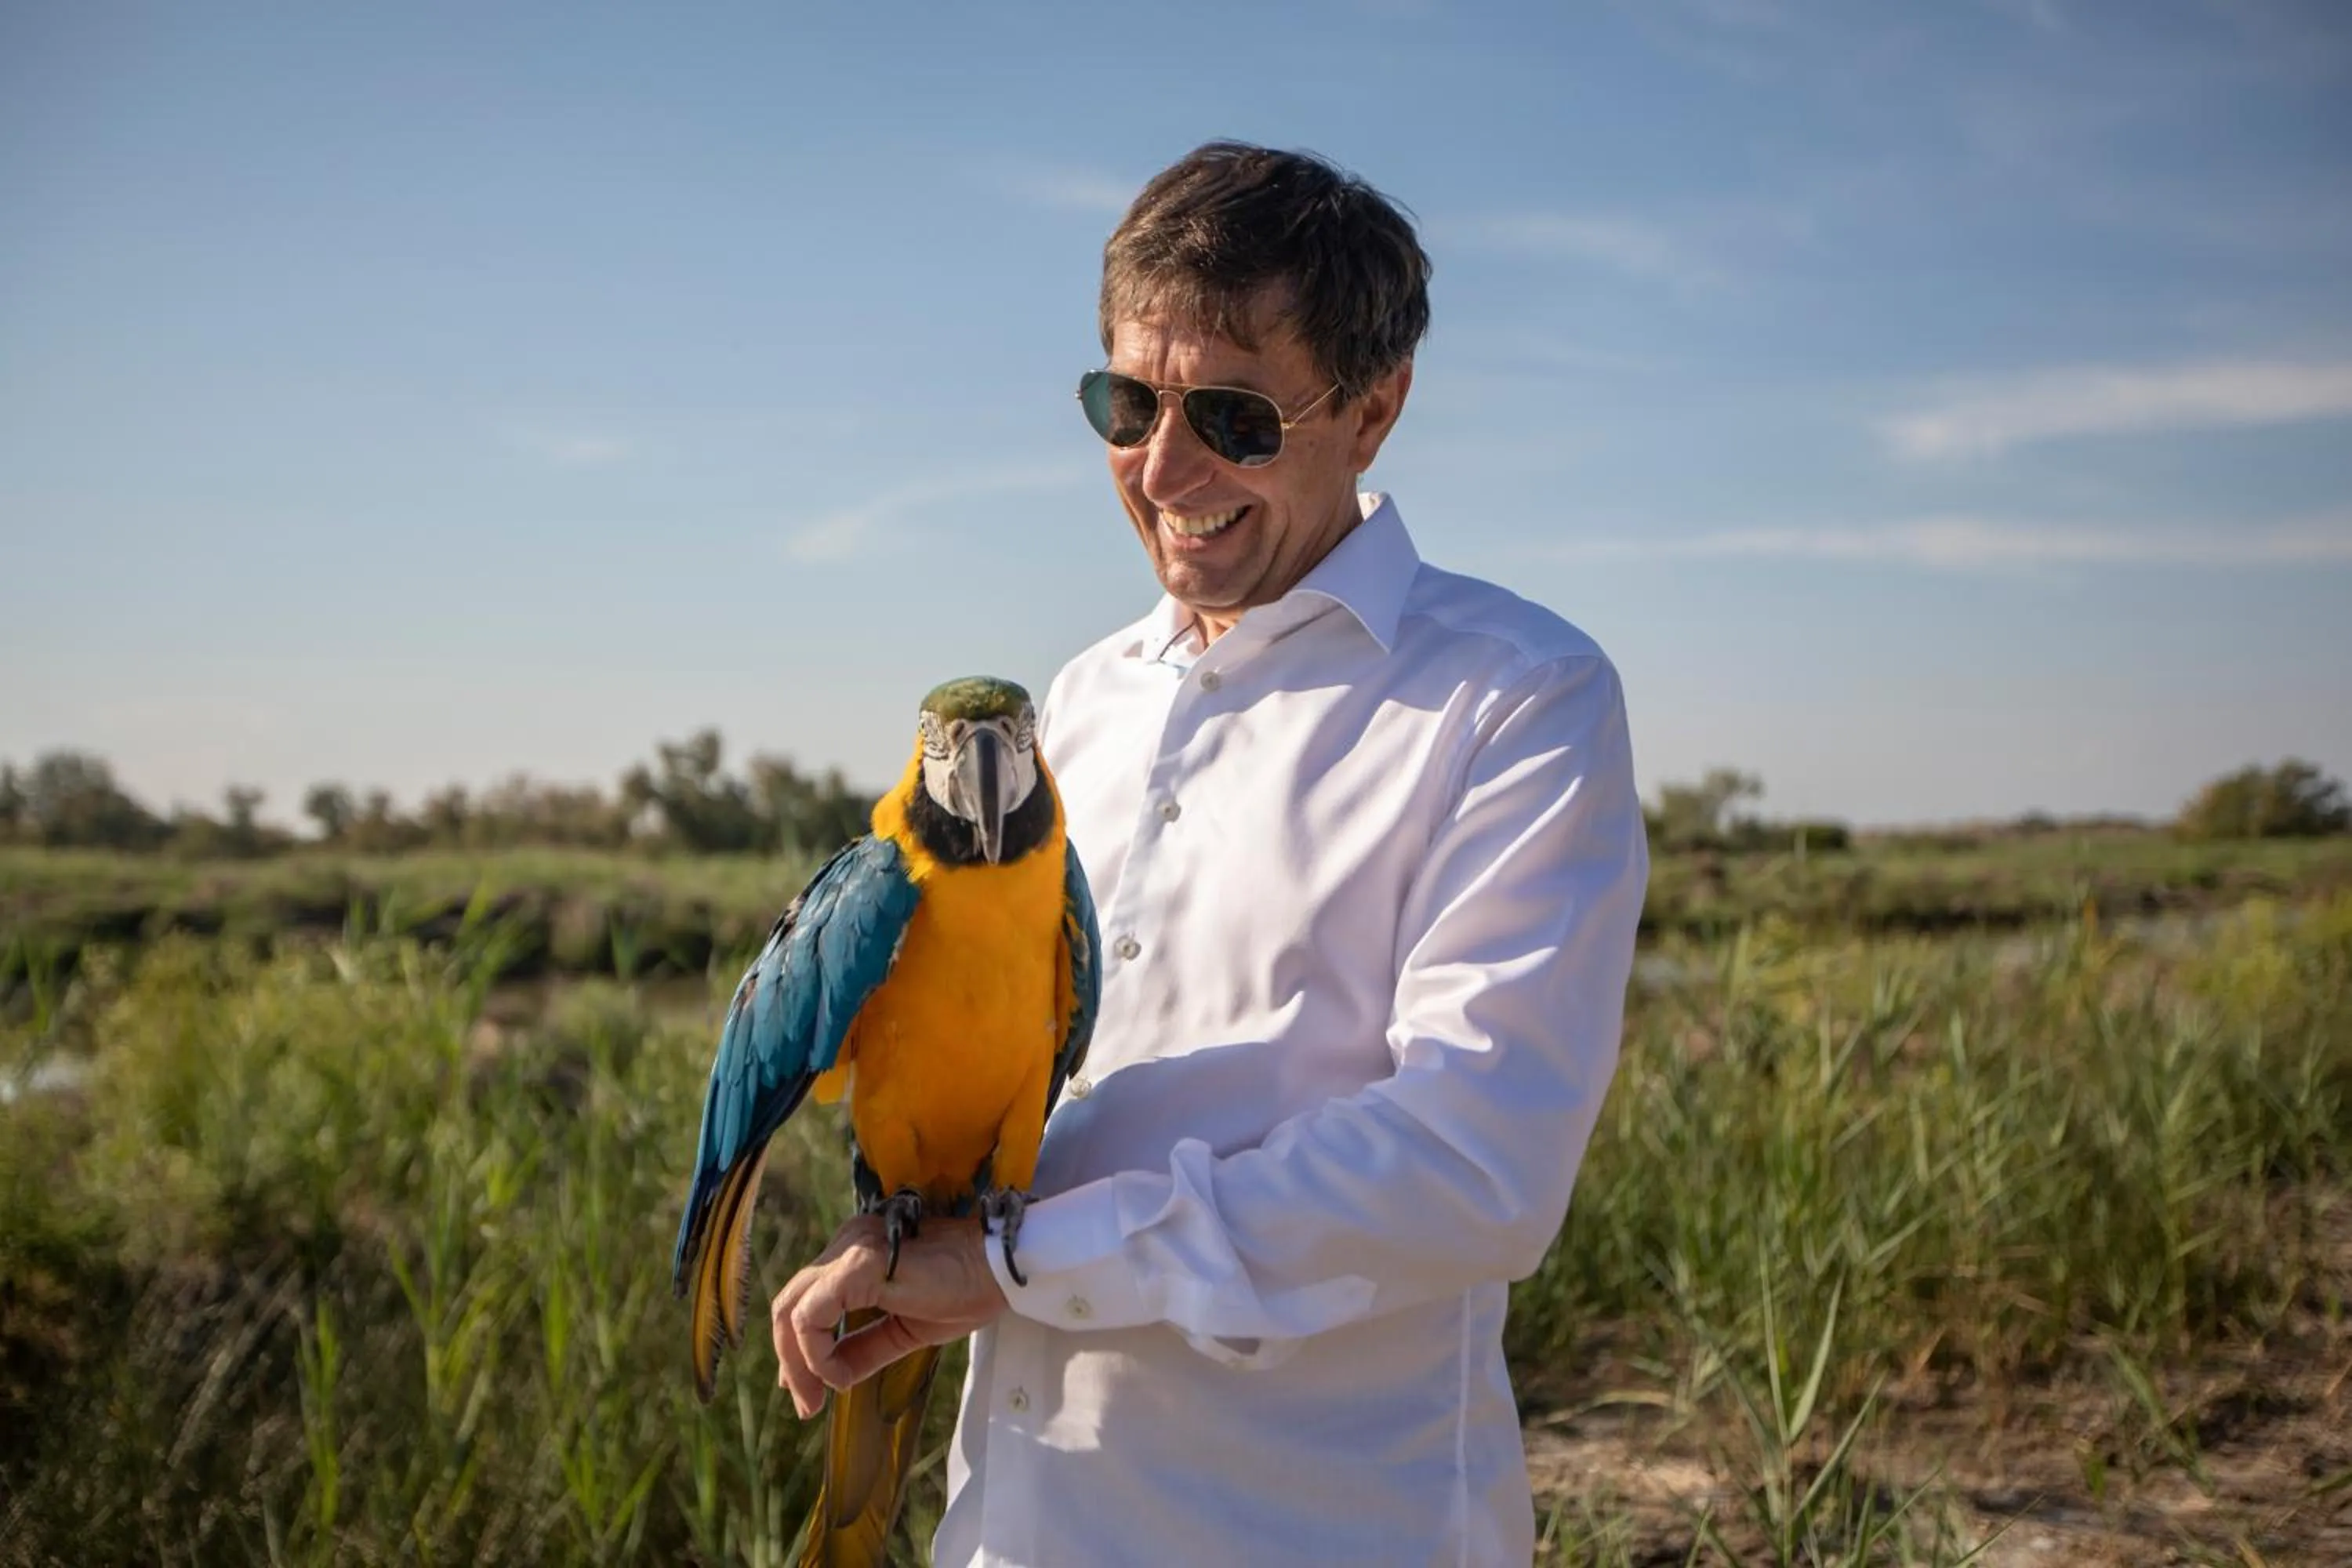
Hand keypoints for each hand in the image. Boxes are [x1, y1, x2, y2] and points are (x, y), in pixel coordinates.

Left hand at [771, 1213, 1008, 1418]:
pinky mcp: (858, 1264)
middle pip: (789, 1303)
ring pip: (792, 1309)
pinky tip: (838, 1377)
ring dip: (796, 1361)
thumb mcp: (904, 1330)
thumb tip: (829, 1378)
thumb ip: (864, 1347)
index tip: (808, 1392)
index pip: (805, 1300)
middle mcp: (845, 1242)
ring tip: (815, 1398)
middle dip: (789, 1359)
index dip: (796, 1349)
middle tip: (806, 1405)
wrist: (1001, 1269)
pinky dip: (815, 1352)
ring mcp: (849, 1249)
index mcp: (855, 1253)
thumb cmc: (965, 1291)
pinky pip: (813, 1315)